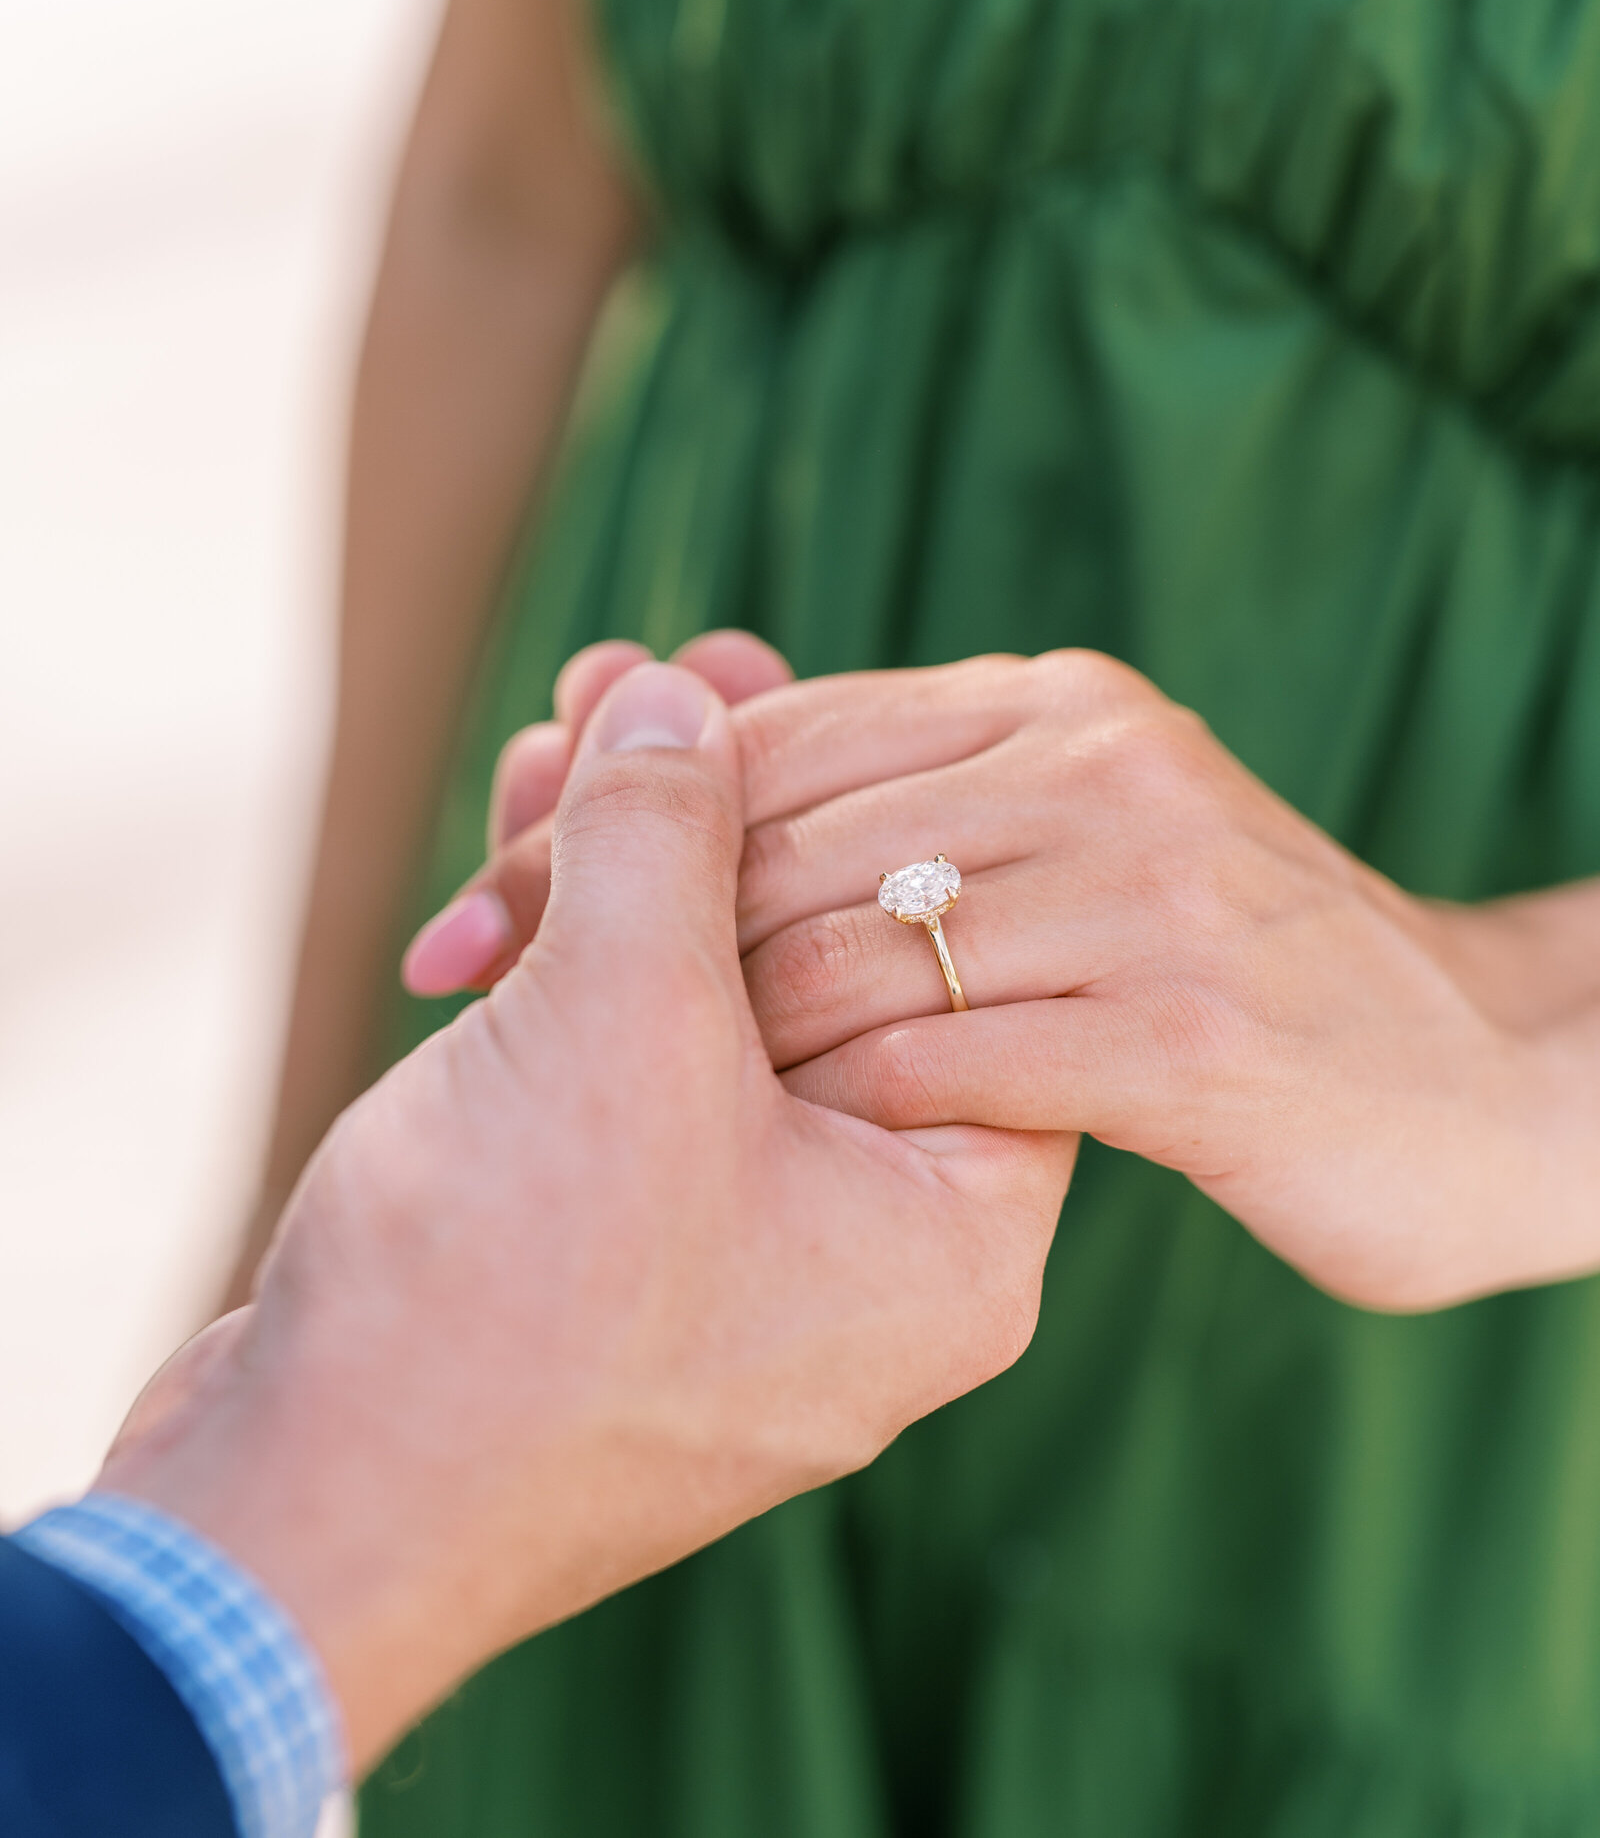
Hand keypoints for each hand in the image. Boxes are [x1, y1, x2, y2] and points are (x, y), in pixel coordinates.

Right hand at [100, 659, 1072, 1770]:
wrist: (297, 1517)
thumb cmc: (501, 1299)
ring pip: (712, 1014)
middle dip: (722, 819)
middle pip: (827, 972)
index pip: (969, 973)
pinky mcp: (619, 1264)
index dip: (869, 812)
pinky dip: (579, 963)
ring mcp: (740, 1269)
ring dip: (631, 868)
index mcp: (953, 1234)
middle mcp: (871, 1259)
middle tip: (668, 684)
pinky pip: (632, 1081)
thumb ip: (671, 833)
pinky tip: (526, 836)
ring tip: (576, 717)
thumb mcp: (617, 1016)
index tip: (796, 699)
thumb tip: (688, 693)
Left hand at [443, 644, 1599, 1312]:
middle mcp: (1095, 763)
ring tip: (603, 1098)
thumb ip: (928, 813)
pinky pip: (955, 1056)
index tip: (478, 907)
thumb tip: (698, 786)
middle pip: (779, 825)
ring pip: (846, 939)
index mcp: (1049, 706)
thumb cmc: (1233, 982)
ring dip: (702, 1030)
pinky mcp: (1194, 1030)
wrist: (1477, 1082)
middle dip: (600, 913)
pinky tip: (776, 1157)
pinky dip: (839, 1104)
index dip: (608, 813)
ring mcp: (1151, 888)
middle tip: (472, 989)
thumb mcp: (1087, 852)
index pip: (775, 734)